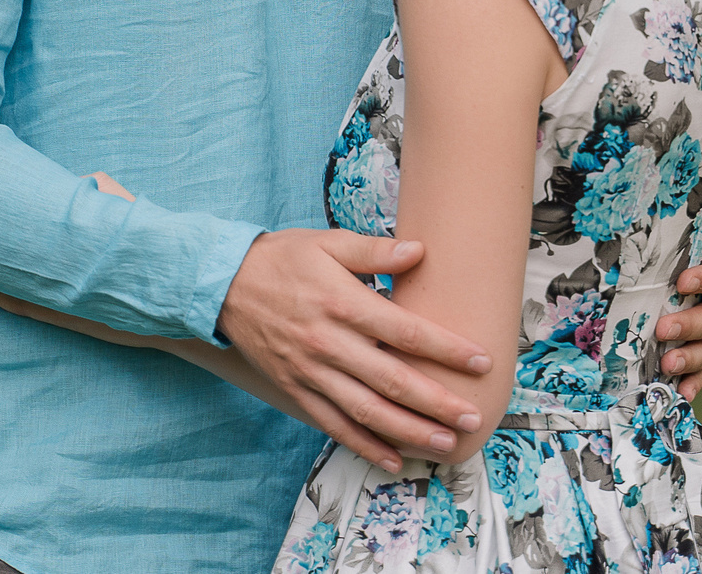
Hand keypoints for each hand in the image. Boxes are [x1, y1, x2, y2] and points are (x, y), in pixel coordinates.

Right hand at [217, 228, 493, 474]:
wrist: (220, 285)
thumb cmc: (282, 258)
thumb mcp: (328, 242)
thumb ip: (374, 250)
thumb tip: (420, 251)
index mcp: (342, 303)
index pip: (406, 332)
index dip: (446, 349)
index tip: (480, 360)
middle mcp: (328, 344)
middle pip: (392, 381)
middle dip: (437, 402)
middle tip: (473, 416)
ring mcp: (310, 373)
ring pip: (367, 412)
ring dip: (410, 431)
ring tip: (446, 443)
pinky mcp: (296, 391)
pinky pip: (334, 425)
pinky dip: (365, 446)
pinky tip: (394, 458)